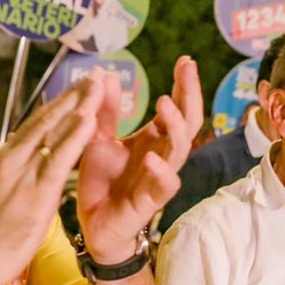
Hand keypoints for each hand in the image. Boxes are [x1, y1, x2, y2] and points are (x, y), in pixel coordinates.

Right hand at [0, 75, 99, 284]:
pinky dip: (75, 135)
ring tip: (98, 85)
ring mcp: (25, 173)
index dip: (58, 104)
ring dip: (79, 106)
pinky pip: (60, 157)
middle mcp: (14, 158)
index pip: (36, 124)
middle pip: (47, 119)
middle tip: (93, 75)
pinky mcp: (37, 191)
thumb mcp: (5, 194)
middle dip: (72, 96)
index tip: (76, 87)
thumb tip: (31, 161)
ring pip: (55, 131)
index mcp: (7, 158)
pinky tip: (90, 118)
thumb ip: (20, 174)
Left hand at [78, 56, 202, 262]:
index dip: (184, 85)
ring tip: (165, 104)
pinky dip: (162, 172)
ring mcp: (159, 177)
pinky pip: (166, 186)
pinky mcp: (150, 201)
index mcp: (153, 139)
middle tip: (187, 71)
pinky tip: (152, 158)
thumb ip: (105, 111)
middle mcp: (162, 155)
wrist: (94, 225)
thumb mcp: (98, 139)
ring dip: (175, 126)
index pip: (177, 107)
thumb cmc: (103, 182)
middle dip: (190, 96)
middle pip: (188, 122)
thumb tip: (107, 75)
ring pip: (180, 150)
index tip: (186, 60)